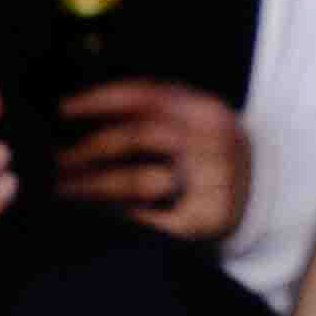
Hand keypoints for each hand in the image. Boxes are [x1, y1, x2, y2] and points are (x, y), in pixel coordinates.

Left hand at [54, 77, 250, 246]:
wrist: (259, 191)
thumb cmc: (208, 150)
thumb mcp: (191, 117)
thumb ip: (150, 109)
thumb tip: (76, 107)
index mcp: (204, 109)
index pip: (145, 95)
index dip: (98, 100)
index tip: (62, 109)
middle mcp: (212, 141)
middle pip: (137, 136)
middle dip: (88, 149)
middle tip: (55, 161)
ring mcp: (213, 181)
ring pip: (140, 180)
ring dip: (94, 186)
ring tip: (64, 190)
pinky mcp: (207, 218)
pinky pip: (152, 220)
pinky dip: (121, 217)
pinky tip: (95, 217)